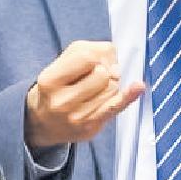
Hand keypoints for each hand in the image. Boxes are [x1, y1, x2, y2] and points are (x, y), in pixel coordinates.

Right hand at [25, 40, 144, 147]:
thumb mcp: (62, 62)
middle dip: (105, 71)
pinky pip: (116, 107)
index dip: (96, 55)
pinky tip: (138, 86)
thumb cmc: (56, 86)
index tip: (93, 60)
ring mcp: (76, 118)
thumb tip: (115, 63)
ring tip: (95, 89)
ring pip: (112, 88)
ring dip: (110, 84)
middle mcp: (61, 102)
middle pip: (103, 74)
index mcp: (49, 80)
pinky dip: (129, 95)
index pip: (87, 57)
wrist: (42, 123)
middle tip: (94, 77)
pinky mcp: (90, 128)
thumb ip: (88, 51)